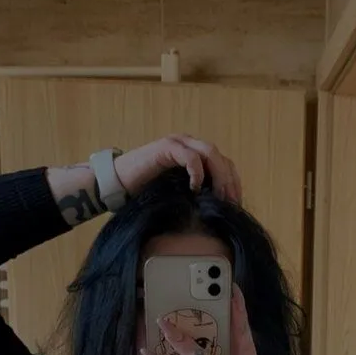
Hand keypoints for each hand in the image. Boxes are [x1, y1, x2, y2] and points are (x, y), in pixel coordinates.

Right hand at [114, 135, 241, 202]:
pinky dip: (197, 172)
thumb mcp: (179, 194)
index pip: (224, 164)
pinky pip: (190, 156)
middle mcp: (189, 145)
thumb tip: (217, 211)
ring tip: (217, 195)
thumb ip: (197, 195)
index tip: (236, 203)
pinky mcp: (166, 147)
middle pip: (221, 158)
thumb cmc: (146, 191)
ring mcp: (178, 143)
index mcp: (195, 155)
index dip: (233, 183)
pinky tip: (195, 188)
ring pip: (210, 153)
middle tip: (230, 202)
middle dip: (229, 181)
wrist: (119, 183)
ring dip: (218, 175)